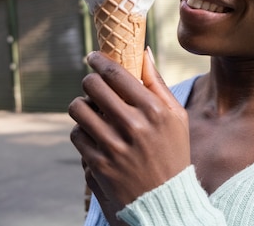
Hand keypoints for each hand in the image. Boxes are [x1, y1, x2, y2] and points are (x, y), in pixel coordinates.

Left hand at [69, 48, 190, 214]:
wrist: (165, 201)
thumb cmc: (172, 152)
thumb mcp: (177, 117)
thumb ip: (158, 84)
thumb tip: (143, 52)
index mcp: (154, 110)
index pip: (116, 74)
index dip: (99, 60)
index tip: (92, 56)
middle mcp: (134, 126)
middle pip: (92, 86)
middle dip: (89, 81)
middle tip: (91, 84)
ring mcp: (114, 146)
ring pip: (79, 108)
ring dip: (82, 105)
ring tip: (91, 109)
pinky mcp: (99, 164)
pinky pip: (77, 134)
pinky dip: (82, 131)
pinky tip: (94, 134)